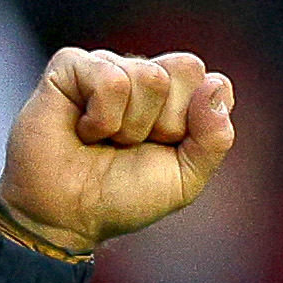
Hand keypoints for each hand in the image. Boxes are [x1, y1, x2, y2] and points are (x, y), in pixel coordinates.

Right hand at [0, 47, 236, 256]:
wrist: (65, 217)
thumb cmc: (121, 197)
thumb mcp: (184, 180)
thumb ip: (214, 138)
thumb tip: (216, 84)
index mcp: (175, 95)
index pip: (210, 82)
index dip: (191, 125)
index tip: (163, 149)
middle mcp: (142, 73)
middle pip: (185, 68)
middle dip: (164, 122)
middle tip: (132, 145)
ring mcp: (106, 66)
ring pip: (148, 76)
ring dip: (128, 126)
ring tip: (104, 141)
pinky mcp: (70, 66)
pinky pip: (109, 78)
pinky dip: (100, 118)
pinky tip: (82, 130)